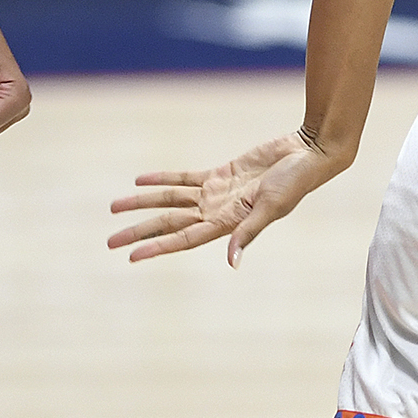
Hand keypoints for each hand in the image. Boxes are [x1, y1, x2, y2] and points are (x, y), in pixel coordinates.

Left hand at [107, 132, 341, 265]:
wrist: (307, 154)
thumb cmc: (295, 184)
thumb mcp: (271, 208)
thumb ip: (248, 233)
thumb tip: (231, 262)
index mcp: (227, 224)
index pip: (183, 239)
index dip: (156, 247)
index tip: (131, 256)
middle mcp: (216, 212)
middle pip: (169, 223)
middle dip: (139, 230)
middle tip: (109, 240)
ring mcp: (216, 194)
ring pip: (170, 200)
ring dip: (143, 203)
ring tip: (114, 207)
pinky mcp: (220, 174)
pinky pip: (184, 178)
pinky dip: (163, 179)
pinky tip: (141, 180)